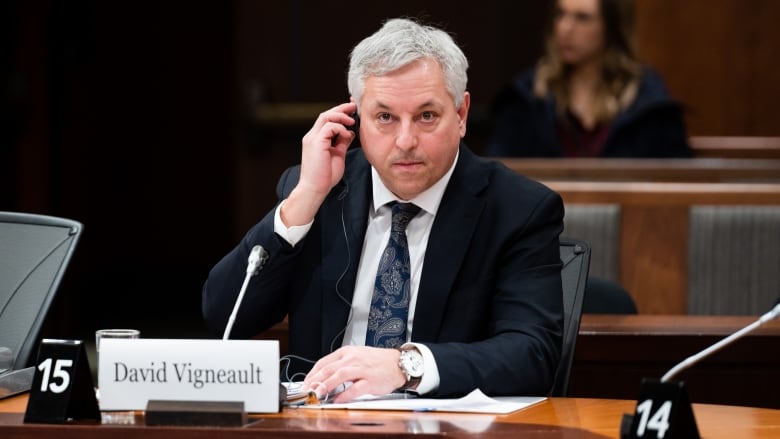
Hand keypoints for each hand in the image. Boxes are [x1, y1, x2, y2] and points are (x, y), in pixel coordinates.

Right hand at [281, 102, 357, 226]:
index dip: (339, 112)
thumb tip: (350, 133)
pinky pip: (329, 127)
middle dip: (341, 109)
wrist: (315, 189)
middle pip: (326, 114)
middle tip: (354, 106)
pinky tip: (347, 134)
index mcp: (316, 139)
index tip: (351, 109)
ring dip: (341, 116)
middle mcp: (312, 136)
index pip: (327, 119)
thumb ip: (342, 142)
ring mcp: (312, 139)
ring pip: (326, 116)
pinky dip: (340, 128)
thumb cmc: (324, 177)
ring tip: (352, 120)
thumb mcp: (337, 155)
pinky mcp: (316, 143)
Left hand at [301, 345, 405, 402]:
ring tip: (318, 394)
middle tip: (307, 390)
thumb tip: (324, 378)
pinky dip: (344, 394)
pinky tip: (337, 400)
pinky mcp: (370, 380)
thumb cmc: (378, 361)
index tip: (306, 384)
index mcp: (347, 352)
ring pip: (340, 375)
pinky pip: (355, 388)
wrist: (399, 363)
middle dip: (315, 381)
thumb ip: (341, 366)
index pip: (324, 362)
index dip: (312, 374)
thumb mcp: (356, 357)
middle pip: (329, 368)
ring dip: (326, 385)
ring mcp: (362, 369)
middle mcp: (353, 359)